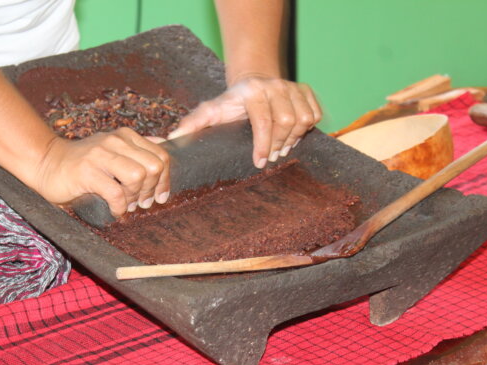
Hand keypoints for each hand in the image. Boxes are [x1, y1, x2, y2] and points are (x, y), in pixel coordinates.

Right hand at [30, 129, 170, 216]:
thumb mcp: (113, 152)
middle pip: (153, 166)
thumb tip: (165, 149)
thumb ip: (136, 150)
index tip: (159, 196)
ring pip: (138, 176)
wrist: (46, 164)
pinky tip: (114, 210)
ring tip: (127, 205)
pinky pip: (116, 193)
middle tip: (141, 203)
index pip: (161, 155)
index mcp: (126, 136)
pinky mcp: (87, 172)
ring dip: (135, 196)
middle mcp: (116, 141)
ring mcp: (100, 155)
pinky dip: (119, 207)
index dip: (165, 180)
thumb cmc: (82, 165)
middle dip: (151, 189)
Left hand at [169, 74, 321, 167]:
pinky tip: (293, 135)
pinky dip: (308, 128)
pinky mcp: (306, 91)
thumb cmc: (230, 102)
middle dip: (278, 144)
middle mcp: (275, 86)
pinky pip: (315, 114)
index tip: (259, 162)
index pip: (264, 120)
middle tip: (270, 156)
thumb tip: (172, 138)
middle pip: (287, 121)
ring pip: (303, 119)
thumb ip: (193, 123)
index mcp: (252, 91)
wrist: (253, 80)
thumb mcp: (210, 110)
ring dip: (293, 138)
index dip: (263, 144)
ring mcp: (293, 87)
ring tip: (281, 148)